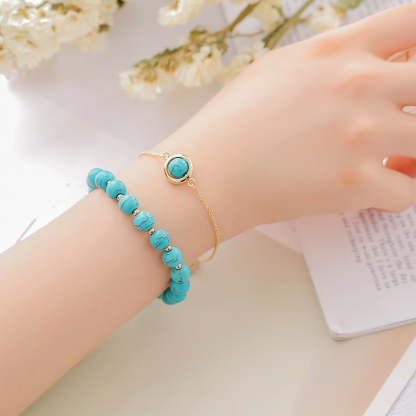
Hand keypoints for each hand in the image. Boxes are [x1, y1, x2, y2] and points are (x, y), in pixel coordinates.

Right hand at [156, 4, 415, 235]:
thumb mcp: (279, 69)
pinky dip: (398, 191)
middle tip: (402, 120)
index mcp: (338, 51)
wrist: (208, 172)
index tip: (414, 63)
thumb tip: (369, 63)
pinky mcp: (355, 185)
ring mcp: (361, 136)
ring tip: (395, 160)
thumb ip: (331, 60)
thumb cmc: (232, 121)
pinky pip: (409, 190)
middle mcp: (358, 85)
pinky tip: (377, 188)